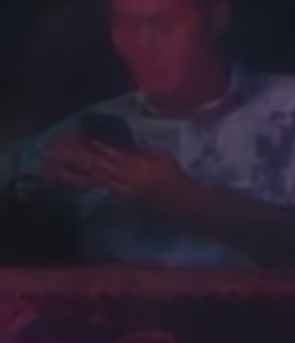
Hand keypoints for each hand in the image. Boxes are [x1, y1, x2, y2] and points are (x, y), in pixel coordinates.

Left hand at [46, 135, 195, 213]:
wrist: (182, 202)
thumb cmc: (176, 176)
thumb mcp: (163, 157)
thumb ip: (141, 152)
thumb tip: (121, 146)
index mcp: (140, 168)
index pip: (116, 157)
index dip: (101, 149)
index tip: (87, 140)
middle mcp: (128, 181)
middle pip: (101, 169)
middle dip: (83, 160)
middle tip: (66, 152)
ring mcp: (123, 191)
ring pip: (97, 180)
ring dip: (80, 173)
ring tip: (63, 165)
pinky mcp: (122, 197)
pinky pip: (102, 187)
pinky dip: (88, 181)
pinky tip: (76, 177)